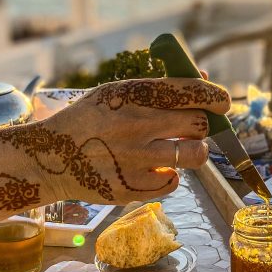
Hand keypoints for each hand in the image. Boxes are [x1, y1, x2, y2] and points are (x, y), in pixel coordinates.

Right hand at [0, 78, 229, 204]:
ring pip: (194, 156)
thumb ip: (160, 88)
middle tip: (194, 128)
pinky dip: (169, 176)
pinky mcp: (130, 189)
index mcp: (131, 94)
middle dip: (202, 125)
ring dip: (194, 152)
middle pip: (198, 124)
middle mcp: (135, 125)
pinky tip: (155, 169)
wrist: (49, 158)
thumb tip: (206, 82)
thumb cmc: (89, 120)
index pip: (190, 91)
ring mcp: (134, 160)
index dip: (215, 97)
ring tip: (182, 150)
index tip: (222, 102)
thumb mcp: (116, 93)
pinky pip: (173, 183)